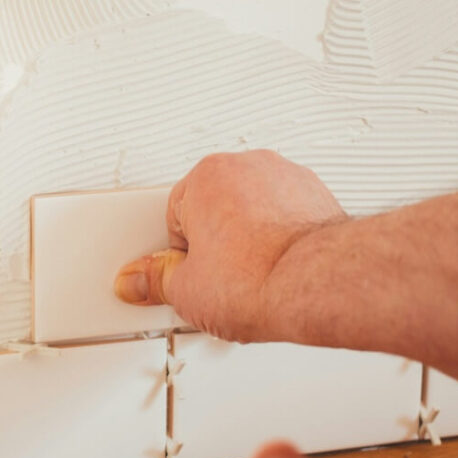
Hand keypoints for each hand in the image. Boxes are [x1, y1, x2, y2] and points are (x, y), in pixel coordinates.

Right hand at [114, 151, 346, 341]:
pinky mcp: (318, 196)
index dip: (179, 256)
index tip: (187, 277)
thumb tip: (138, 280)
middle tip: (217, 280)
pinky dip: (282, 238)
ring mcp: (287, 178)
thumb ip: (155, 280)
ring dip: (249, 239)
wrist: (317, 285)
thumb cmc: (259, 278)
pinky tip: (278, 270)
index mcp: (206, 176)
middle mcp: (248, 166)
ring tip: (251, 278)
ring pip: (253, 210)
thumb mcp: (186, 291)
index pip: (174, 217)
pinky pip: (287, 216)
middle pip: (214, 208)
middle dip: (214, 243)